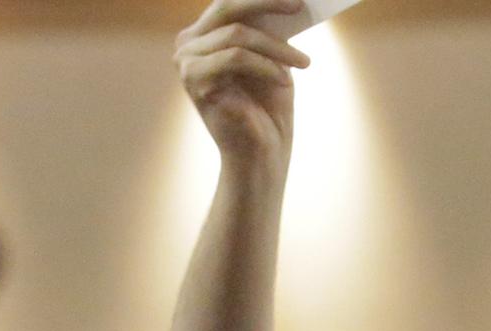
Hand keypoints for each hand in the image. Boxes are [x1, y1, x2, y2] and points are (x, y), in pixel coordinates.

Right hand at [176, 0, 310, 167]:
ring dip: (277, 47)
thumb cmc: (268, 106)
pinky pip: (237, 57)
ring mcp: (186, 62)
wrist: (260, 155)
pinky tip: (285, 80)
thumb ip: (267, 25)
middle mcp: (187, 44)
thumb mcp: (271, 56)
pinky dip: (267, 66)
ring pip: (237, 34)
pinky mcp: (194, 81)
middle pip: (227, 7)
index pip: (229, 2)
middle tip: (299, 5)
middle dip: (267, 3)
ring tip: (304, 62)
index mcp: (202, 35)